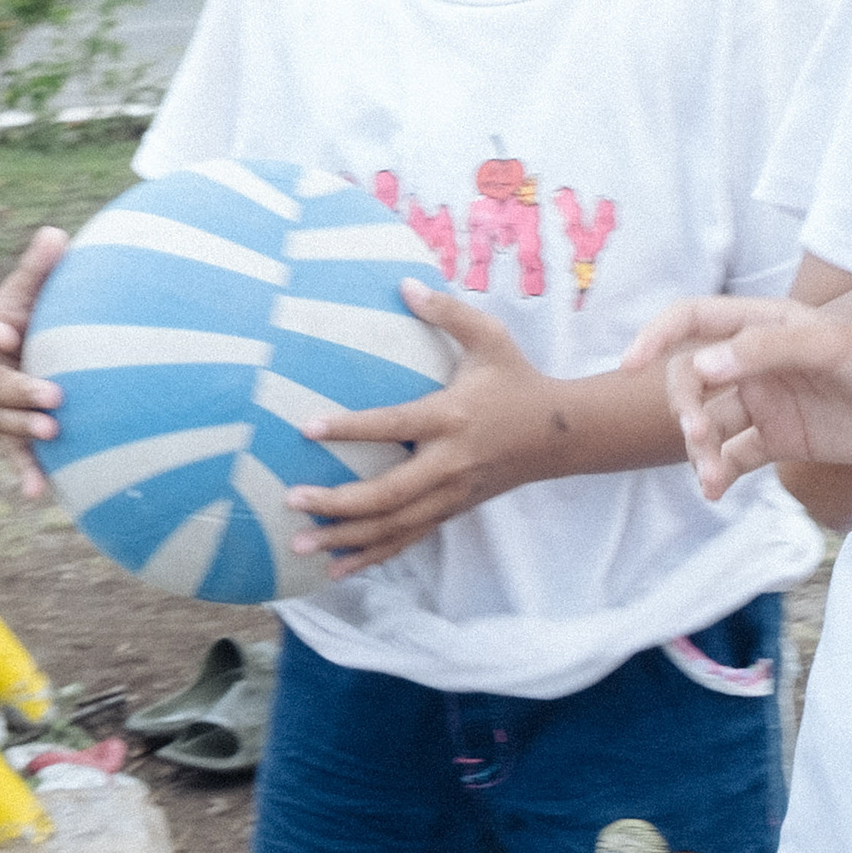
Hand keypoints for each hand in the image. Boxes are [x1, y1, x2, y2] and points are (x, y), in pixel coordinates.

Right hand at [0, 228, 67, 498]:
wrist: (24, 351)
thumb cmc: (26, 316)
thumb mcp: (28, 294)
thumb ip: (37, 270)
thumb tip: (56, 234)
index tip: (9, 335)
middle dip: (16, 390)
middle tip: (53, 395)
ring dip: (22, 429)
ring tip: (53, 432)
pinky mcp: (0, 433)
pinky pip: (9, 452)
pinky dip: (23, 471)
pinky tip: (37, 491)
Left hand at [284, 280, 566, 578]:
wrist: (560, 435)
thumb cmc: (516, 380)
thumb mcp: (491, 338)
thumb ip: (448, 311)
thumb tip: (404, 283)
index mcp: (453, 417)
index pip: (395, 425)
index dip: (352, 428)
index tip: (307, 427)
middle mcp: (449, 463)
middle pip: (388, 494)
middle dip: (338, 502)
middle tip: (291, 499)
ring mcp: (451, 495)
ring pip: (393, 527)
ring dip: (345, 539)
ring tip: (297, 545)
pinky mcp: (451, 512)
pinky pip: (407, 539)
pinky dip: (371, 556)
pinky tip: (335, 569)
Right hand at [623, 297, 851, 500]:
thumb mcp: (836, 348)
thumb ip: (768, 352)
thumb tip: (702, 365)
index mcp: (766, 323)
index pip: (694, 320)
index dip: (657, 337)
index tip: (629, 368)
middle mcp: (757, 360)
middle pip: (691, 378)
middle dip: (682, 407)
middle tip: (696, 438)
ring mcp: (766, 401)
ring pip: (708, 422)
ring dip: (698, 448)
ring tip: (712, 477)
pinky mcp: (779, 440)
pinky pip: (732, 456)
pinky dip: (717, 473)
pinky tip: (715, 492)